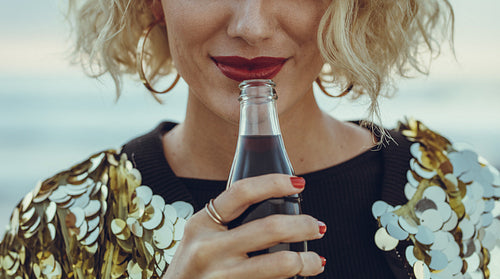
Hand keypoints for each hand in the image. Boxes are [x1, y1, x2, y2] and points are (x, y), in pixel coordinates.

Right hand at [162, 174, 325, 278]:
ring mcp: (221, 277)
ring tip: (316, 261)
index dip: (274, 183)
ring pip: (280, 263)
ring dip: (306, 260)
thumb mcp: (198, 239)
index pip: (241, 192)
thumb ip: (224, 223)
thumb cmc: (191, 269)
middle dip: (304, 225)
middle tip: (318, 226)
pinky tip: (300, 278)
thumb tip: (274, 206)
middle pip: (270, 227)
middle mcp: (208, 249)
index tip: (298, 183)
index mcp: (200, 225)